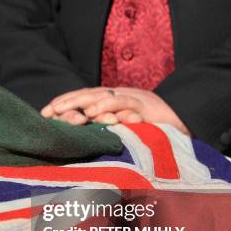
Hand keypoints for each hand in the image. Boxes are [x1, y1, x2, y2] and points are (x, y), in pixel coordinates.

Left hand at [41, 87, 188, 134]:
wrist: (186, 122)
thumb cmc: (152, 130)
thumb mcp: (123, 129)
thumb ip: (105, 129)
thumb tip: (81, 135)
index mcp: (112, 100)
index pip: (83, 98)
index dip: (64, 102)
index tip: (44, 113)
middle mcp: (119, 96)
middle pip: (88, 95)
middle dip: (67, 101)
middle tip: (48, 111)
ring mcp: (132, 99)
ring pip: (103, 97)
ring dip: (83, 103)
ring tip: (65, 112)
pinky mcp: (145, 106)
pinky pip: (125, 104)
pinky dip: (109, 107)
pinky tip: (95, 113)